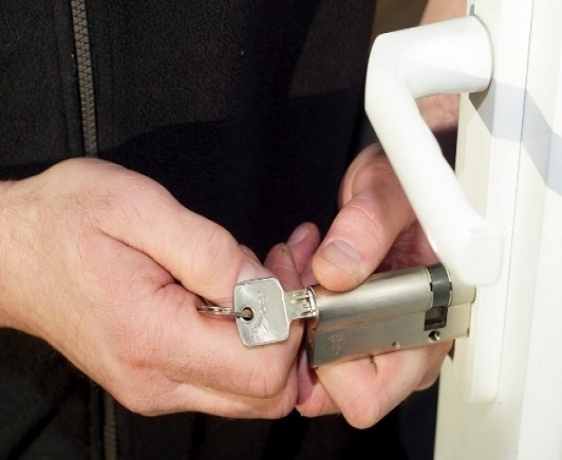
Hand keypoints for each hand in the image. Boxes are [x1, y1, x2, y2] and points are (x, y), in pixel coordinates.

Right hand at [0, 158, 301, 418]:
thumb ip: (211, 252)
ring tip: (256, 274)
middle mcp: (157, 380)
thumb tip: (265, 287)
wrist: (12, 252)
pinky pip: (226, 378)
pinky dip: (248, 341)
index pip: (264, 368)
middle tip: (276, 270)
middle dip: (290, 330)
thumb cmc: (65, 221)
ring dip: (272, 335)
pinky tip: (237, 293)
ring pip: (253, 392)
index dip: (291, 320)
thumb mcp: (139, 208)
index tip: (279, 270)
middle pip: (268, 393)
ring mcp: (157, 387)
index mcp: (155, 339)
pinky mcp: (157, 379)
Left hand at [289, 145, 451, 427]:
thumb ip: (366, 227)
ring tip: (302, 268)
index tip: (314, 312)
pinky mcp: (364, 325)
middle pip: (343, 390)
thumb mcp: (387, 192)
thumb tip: (337, 270)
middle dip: (309, 342)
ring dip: (301, 322)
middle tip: (301, 289)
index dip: (332, 361)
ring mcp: (387, 336)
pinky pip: (318, 343)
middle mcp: (412, 339)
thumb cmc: (406, 187)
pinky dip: (301, 312)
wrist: (397, 183)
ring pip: (325, 367)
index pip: (373, 390)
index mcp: (432, 317)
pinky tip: (304, 271)